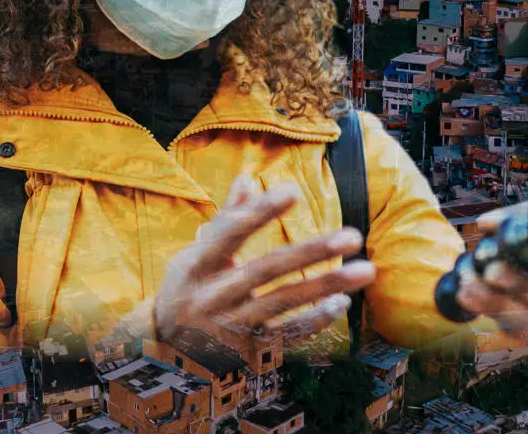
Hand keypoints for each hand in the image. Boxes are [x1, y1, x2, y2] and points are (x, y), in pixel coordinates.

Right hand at [153, 175, 377, 343]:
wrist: (163, 350)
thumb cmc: (186, 289)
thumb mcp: (194, 255)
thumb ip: (225, 219)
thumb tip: (247, 178)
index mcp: (196, 265)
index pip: (230, 233)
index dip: (259, 211)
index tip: (293, 190)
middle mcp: (212, 296)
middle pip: (266, 270)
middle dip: (312, 252)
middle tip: (352, 236)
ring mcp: (230, 326)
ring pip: (283, 303)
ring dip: (326, 286)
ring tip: (364, 270)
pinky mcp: (246, 350)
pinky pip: (285, 335)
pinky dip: (314, 320)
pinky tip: (341, 303)